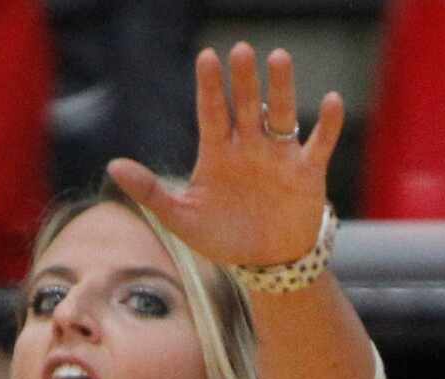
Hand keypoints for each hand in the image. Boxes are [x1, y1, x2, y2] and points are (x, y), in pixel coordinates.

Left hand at [107, 46, 337, 273]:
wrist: (265, 262)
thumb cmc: (222, 236)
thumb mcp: (181, 218)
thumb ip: (150, 191)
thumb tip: (113, 165)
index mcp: (218, 152)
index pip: (212, 112)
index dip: (210, 87)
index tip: (206, 57)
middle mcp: (250, 146)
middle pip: (247, 105)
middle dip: (243, 80)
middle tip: (240, 50)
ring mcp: (279, 156)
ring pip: (281, 114)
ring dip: (281, 88)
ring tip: (278, 58)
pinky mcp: (307, 172)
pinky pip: (320, 143)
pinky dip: (328, 124)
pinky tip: (330, 100)